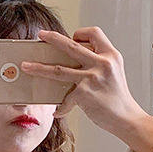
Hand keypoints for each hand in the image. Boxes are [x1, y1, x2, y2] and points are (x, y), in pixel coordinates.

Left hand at [20, 26, 147, 136]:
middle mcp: (102, 63)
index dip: (81, 33)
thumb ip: (98, 63)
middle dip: (52, 38)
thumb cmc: (118, 98)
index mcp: (110, 55)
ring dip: (39, 68)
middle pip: (71, 45)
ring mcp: (92, 77)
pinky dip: (61, 107)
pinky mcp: (84, 94)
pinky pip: (65, 99)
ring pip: (58, 69)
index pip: (93, 33)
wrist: (126, 118)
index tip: (72, 38)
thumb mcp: (114, 72)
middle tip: (40, 35)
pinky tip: (58, 112)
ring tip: (26, 66)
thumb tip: (73, 62)